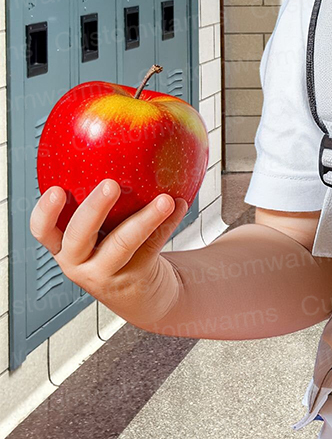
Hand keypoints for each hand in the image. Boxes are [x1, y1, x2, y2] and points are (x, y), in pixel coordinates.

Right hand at [30, 179, 188, 331]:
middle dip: (93, 209)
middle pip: (79, 236)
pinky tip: (180, 205)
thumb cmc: (119, 250)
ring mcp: (106, 273)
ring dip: (146, 218)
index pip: (43, 230)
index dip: (45, 212)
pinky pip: (152, 245)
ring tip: (165, 199)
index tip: (56, 189)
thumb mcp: (101, 232)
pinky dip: (168, 223)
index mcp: (65, 246)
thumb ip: (103, 202)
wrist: (143, 294)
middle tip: (111, 185)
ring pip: (123, 243)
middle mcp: (79, 262)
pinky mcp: (134, 278)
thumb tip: (118, 144)